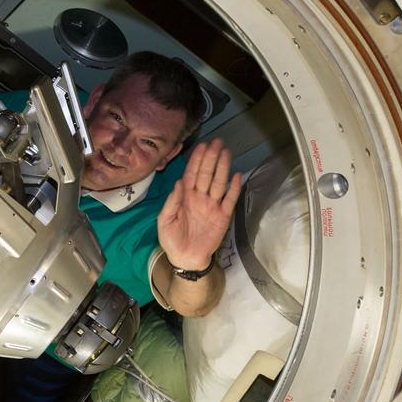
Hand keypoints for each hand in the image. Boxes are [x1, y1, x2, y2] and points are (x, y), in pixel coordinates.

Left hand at [157, 138, 242, 270]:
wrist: (186, 259)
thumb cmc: (172, 239)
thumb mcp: (164, 221)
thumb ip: (171, 202)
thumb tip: (178, 183)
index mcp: (185, 197)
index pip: (192, 174)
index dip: (196, 160)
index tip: (201, 146)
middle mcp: (200, 197)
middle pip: (207, 174)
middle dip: (211, 158)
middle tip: (217, 142)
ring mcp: (212, 206)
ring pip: (219, 183)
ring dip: (222, 168)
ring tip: (226, 152)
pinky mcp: (223, 216)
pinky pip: (230, 200)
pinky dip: (234, 188)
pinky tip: (237, 176)